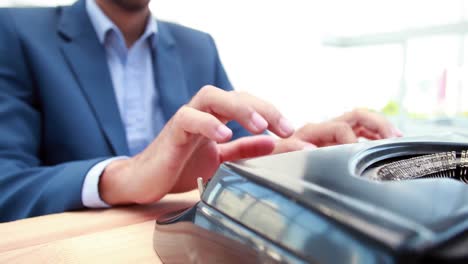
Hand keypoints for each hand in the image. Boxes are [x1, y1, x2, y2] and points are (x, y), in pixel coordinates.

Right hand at [99, 86, 294, 204]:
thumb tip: (273, 142)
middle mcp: (203, 112)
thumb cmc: (181, 166)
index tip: (291, 131)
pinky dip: (207, 124)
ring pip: (211, 96)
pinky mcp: (172, 132)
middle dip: (262, 108)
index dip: (271, 113)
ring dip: (238, 108)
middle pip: (234, 94)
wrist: (145, 180)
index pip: (248, 104)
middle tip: (284, 128)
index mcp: (217, 117)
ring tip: (259, 125)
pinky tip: (224, 135)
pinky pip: (188, 118)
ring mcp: (186, 119)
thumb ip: (244, 149)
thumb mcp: (221, 159)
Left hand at [272, 108, 401, 152]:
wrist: (268, 156)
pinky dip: (376, 136)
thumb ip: (289, 147)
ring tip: (398, 139)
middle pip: (357, 116)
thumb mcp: (275, 153)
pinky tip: (387, 144)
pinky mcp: (336, 140)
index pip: (341, 128)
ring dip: (381, 128)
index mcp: (312, 130)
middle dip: (377, 124)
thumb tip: (308, 146)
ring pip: (362, 122)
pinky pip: (361, 133)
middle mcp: (324, 128)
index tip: (360, 156)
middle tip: (393, 137)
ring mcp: (332, 133)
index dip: (353, 141)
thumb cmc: (271, 156)